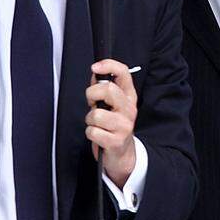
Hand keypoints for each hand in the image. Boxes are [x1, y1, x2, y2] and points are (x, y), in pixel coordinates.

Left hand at [84, 59, 138, 186]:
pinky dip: (90, 133)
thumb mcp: (111, 104)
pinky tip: (98, 135)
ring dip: (90, 120)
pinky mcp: (116, 141)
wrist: (122, 154)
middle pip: (108, 90)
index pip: (124, 73)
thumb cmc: (113, 126)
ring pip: (96, 114)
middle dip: (92, 94)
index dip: (109, 65)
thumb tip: (96, 73)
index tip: (95, 67)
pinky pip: (92, 132)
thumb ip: (103, 88)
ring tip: (96, 124)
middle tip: (92, 103)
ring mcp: (124, 126)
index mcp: (129, 97)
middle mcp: (129, 109)